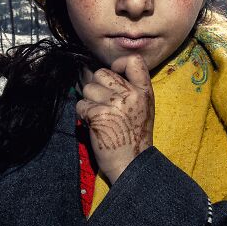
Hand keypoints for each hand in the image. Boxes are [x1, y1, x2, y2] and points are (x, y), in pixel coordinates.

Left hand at [75, 55, 154, 185]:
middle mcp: (131, 94)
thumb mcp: (142, 108)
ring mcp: (114, 104)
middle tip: (104, 105)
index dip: (118, 64)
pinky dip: (83, 115)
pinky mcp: (99, 115)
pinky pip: (81, 104)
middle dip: (97, 87)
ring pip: (88, 88)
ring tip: (100, 116)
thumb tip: (99, 72)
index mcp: (145, 91)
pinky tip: (95, 125)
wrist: (132, 164)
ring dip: (89, 101)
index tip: (114, 75)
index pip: (133, 61)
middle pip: (101, 73)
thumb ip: (128, 89)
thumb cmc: (134, 137)